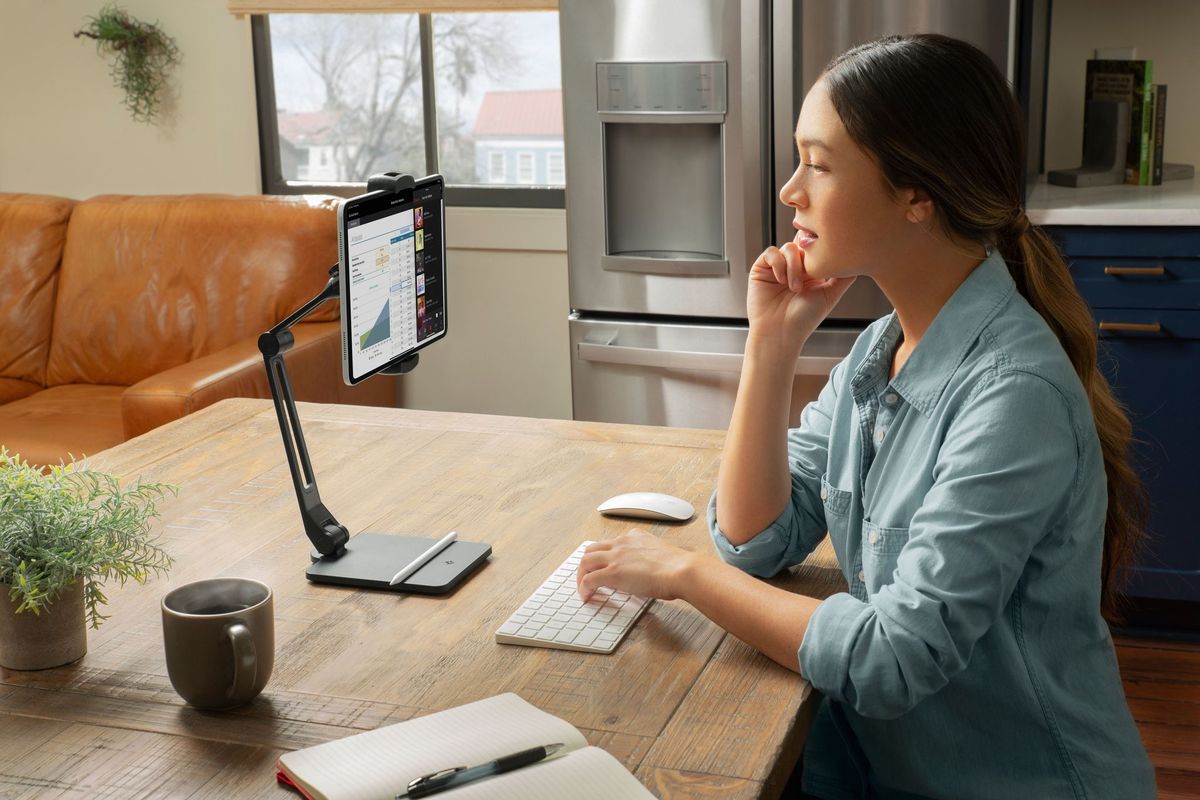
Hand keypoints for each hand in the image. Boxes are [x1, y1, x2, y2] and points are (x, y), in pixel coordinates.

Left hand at [576, 531, 695, 602]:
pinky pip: (588, 580)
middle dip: (587, 564)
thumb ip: (649, 559)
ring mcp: (616, 557)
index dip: (603, 557)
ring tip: (583, 588)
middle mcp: (622, 543)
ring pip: (585, 561)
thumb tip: (647, 573)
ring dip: (581, 575)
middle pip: (592, 549)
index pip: (610, 543)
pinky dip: (583, 588)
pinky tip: (587, 597)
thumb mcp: (660, 555)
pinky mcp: (612, 573)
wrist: (682, 570)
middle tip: (587, 577)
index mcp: (635, 537)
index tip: (604, 566)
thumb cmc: (679, 567)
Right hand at [747, 238, 855, 347]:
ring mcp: (778, 267)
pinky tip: (781, 280)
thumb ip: (844, 277)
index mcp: (811, 272)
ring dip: (794, 266)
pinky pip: (771, 252)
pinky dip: (778, 264)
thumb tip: (857, 259)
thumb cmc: (804, 319)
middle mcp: (794, 267)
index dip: (820, 248)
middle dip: (808, 257)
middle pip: (803, 243)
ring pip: (789, 247)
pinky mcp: (761, 268)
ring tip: (794, 288)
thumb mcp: (830, 295)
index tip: (825, 258)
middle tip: (809, 275)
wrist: (780, 332)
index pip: (816, 248)